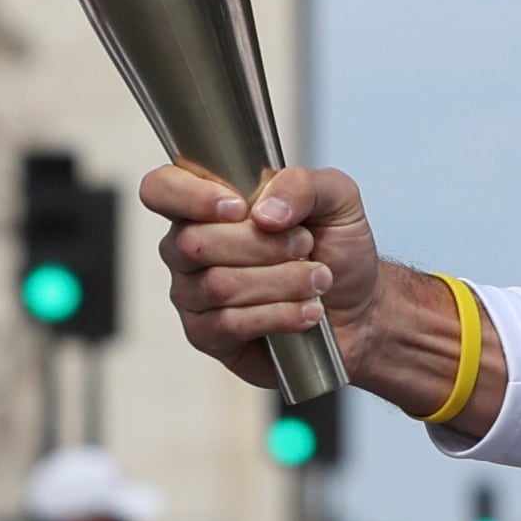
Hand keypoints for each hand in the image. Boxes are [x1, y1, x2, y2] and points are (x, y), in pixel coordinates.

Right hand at [142, 161, 375, 387]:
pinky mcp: (209, 336)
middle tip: (305, 245)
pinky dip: (278, 315)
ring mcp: (193, 293)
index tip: (239, 208)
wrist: (359, 307)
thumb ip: (302, 184)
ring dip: (279, 281)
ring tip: (317, 279)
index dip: (189, 196)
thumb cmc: (337, 249)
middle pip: (193, 242)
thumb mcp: (336, 198)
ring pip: (217, 285)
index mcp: (208, 203)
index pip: (161, 189)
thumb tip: (263, 211)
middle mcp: (189, 247)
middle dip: (261, 245)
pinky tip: (308, 311)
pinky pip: (228, 324)